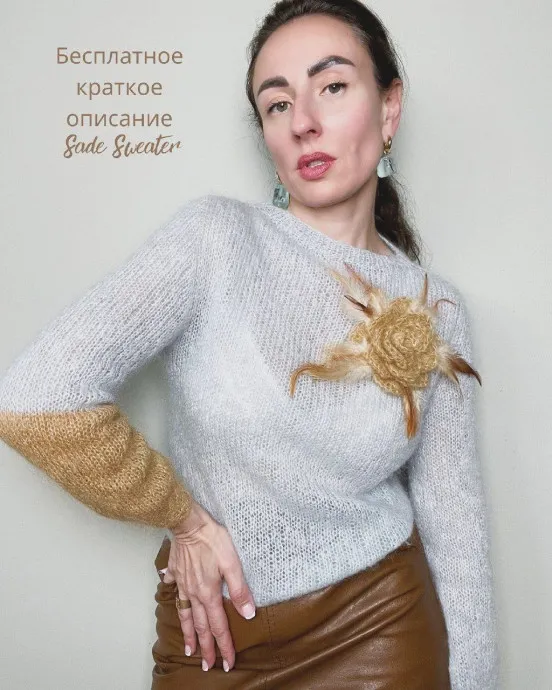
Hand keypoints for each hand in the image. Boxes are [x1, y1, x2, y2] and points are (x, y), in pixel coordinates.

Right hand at [162, 500, 256, 671]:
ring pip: (185, 614)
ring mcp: (182, 583)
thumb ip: (240, 590)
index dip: (224, 645)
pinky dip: (173, 595)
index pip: (219, 626)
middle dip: (206, 648)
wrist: (188, 523)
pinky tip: (172, 595)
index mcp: (209, 593)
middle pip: (201, 626)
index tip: (228, 662)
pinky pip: (173, 588)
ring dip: (188, 633)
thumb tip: (248, 613)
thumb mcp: (232, 563)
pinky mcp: (176, 571)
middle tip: (208, 666)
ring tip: (188, 649)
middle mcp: (194, 593)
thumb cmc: (212, 539)